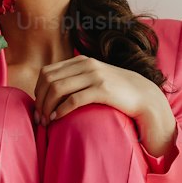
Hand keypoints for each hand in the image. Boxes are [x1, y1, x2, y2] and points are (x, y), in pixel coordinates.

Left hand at [33, 55, 164, 130]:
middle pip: (49, 80)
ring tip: (46, 121)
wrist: (143, 95)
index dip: (38, 90)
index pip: (47, 72)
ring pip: (58, 89)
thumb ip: (76, 79)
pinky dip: (61, 110)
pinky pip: (73, 99)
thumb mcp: (94, 78)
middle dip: (40, 100)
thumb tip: (52, 90)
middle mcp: (85, 65)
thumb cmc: (115, 91)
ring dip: (47, 107)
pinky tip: (57, 119)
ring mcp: (94, 76)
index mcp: (80, 61)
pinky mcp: (102, 89)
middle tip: (39, 118)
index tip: (39, 107)